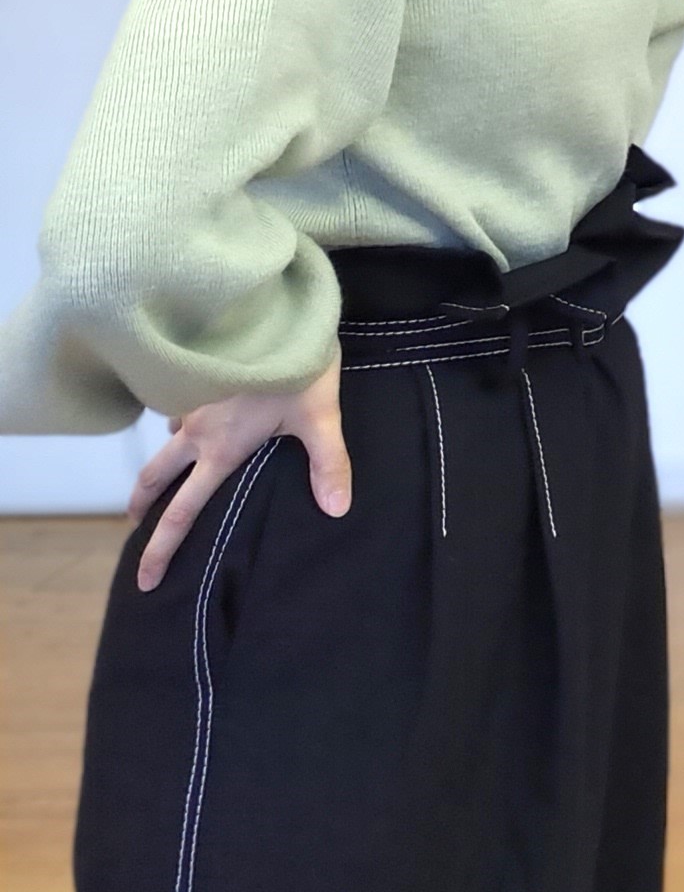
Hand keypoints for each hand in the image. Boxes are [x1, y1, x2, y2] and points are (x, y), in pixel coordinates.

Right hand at [130, 354, 349, 590]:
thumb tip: (337, 510)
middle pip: (155, 477)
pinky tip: (197, 418)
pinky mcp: (197, 377)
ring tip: (168, 473)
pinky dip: (182, 423)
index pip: (182, 512)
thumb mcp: (320, 416)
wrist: (274, 310)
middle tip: (137, 524)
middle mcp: (196, 430)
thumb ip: (328, 463)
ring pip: (166, 440)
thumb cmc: (295, 366)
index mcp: (220, 449)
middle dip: (142, 505)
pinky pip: (181, 408)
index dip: (161, 549)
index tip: (145, 581)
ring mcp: (192, 401)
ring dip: (161, 461)